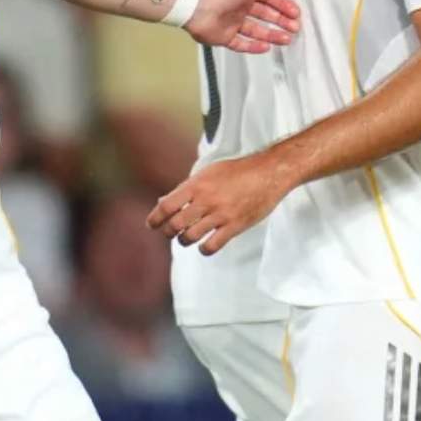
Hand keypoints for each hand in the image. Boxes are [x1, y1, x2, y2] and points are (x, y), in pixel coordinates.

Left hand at [147, 152, 290, 253]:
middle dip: (168, 232)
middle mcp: (206, 200)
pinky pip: (213, 245)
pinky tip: (204, 246)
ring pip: (191, 237)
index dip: (155, 218)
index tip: (151, 225)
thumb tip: (163, 203)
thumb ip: (187, 189)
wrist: (269, 172)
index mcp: (196, 185)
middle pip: (175, 224)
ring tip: (186, 238)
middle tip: (169, 233)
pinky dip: (204, 249)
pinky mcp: (236, 225)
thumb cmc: (237, 171)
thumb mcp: (207, 173)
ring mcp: (221, 214)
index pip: (166, 206)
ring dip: (184, 241)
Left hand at [187, 0, 300, 53]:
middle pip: (266, 15)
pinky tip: (267, 48)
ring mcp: (233, 23)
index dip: (284, 5)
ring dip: (273, 34)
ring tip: (287, 39)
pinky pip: (242, 44)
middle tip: (295, 28)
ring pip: (257, 30)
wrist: (197, 7)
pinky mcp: (225, 38)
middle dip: (282, 21)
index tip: (296, 13)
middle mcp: (241, 6)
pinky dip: (254, 47)